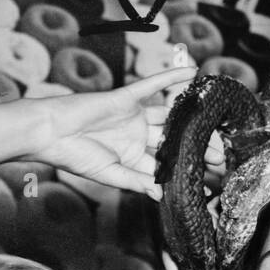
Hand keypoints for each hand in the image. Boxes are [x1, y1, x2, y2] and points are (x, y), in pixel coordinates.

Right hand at [31, 67, 223, 198]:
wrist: (49, 133)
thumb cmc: (74, 157)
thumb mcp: (109, 175)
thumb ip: (137, 182)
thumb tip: (161, 195)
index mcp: (134, 158)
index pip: (165, 164)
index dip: (185, 169)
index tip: (208, 178)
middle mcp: (137, 137)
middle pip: (173, 141)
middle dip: (196, 147)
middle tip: (220, 156)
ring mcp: (133, 116)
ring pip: (169, 116)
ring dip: (191, 119)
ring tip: (215, 123)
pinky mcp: (125, 97)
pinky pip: (152, 85)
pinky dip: (171, 79)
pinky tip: (192, 74)